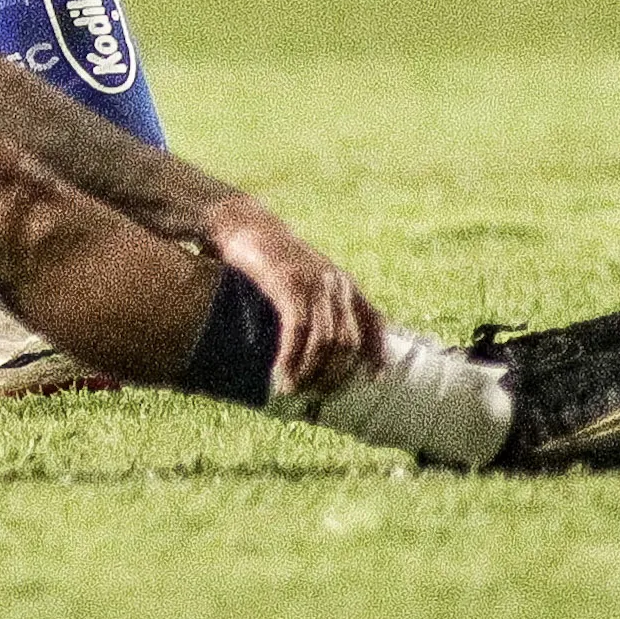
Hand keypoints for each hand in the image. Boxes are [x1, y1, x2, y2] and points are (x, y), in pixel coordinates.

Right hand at [203, 198, 382, 397]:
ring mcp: (312, 282)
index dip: (377, 354)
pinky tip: (281, 376)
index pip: (373, 321)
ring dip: (310, 373)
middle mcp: (334, 282)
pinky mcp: (288, 284)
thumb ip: (316, 302)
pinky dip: (291, 359)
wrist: (242, 223)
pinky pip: (298, 331)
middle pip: (348, 342)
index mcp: (343, 282)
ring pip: (324, 342)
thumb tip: (319, 344)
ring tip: (295, 391)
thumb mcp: (303, 277)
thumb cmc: (268, 256)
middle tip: (316, 395)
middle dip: (335, 376)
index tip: (374, 380)